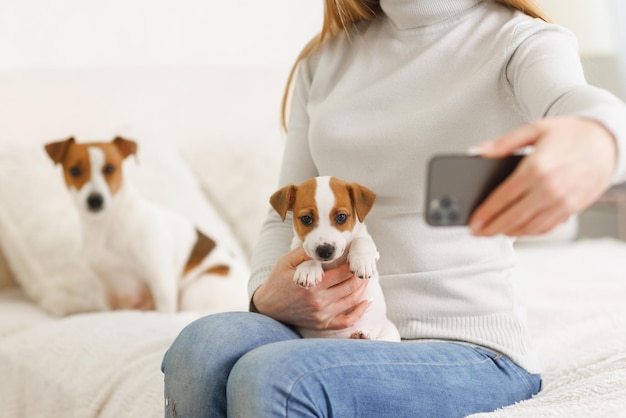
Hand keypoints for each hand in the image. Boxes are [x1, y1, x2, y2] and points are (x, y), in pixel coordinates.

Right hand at [252, 247, 370, 330]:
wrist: (267, 307)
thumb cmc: (277, 281)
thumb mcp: (286, 262)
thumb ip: (305, 253)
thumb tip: (324, 247)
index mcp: (313, 284)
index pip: (343, 271)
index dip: (356, 261)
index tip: (364, 253)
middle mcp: (320, 301)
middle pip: (351, 285)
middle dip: (362, 273)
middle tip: (370, 264)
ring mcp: (322, 314)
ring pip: (352, 301)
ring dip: (363, 288)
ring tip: (367, 277)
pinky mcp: (322, 324)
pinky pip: (346, 321)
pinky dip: (359, 312)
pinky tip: (367, 301)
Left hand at [469, 117, 616, 236]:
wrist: (608, 140)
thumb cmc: (571, 133)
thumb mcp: (535, 129)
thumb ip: (503, 143)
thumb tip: (476, 151)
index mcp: (537, 168)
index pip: (503, 197)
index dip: (485, 213)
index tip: (472, 222)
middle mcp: (551, 188)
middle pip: (514, 217)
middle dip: (491, 228)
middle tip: (476, 232)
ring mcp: (564, 201)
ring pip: (530, 227)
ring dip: (509, 232)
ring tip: (493, 231)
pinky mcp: (573, 209)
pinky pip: (546, 227)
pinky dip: (529, 232)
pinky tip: (516, 229)